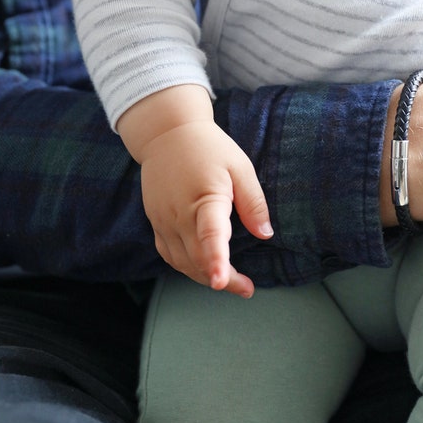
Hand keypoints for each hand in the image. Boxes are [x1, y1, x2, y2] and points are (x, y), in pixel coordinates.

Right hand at [140, 120, 271, 296]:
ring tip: (230, 281)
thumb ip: (253, 202)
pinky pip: (170, 255)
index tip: (221, 281)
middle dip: (222, 278)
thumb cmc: (208, 148)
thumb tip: (266, 234)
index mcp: (205, 196)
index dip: (216, 260)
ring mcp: (163, 220)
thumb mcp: (240, 166)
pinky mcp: (156, 223)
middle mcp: (179, 213)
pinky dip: (187, 267)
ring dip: (204, 276)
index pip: (210, 233)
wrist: (166, 134)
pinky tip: (204, 268)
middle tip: (246, 288)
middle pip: (198, 258)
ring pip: (182, 262)